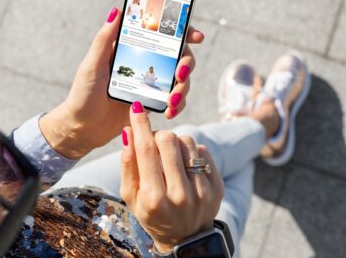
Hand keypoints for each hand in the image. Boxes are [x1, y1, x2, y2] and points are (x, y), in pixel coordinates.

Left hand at [40, 7, 204, 158]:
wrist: (82, 128)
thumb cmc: (83, 94)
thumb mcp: (91, 65)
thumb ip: (104, 39)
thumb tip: (118, 10)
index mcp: (133, 50)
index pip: (163, 35)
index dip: (183, 32)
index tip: (195, 36)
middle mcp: (146, 64)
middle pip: (180, 57)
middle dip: (187, 64)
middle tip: (181, 74)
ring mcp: (151, 85)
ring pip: (181, 81)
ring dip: (183, 89)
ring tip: (171, 102)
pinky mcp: (153, 104)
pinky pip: (175, 102)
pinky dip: (177, 106)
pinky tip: (168, 112)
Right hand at [120, 102, 224, 253]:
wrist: (185, 238)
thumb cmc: (152, 214)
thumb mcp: (131, 196)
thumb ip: (128, 165)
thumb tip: (128, 132)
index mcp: (155, 198)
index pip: (146, 150)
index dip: (140, 125)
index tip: (136, 107)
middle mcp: (181, 195)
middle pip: (169, 141)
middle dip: (158, 135)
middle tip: (154, 143)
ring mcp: (202, 191)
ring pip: (188, 141)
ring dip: (175, 141)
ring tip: (170, 156)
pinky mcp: (217, 186)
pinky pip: (203, 151)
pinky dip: (191, 151)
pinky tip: (185, 164)